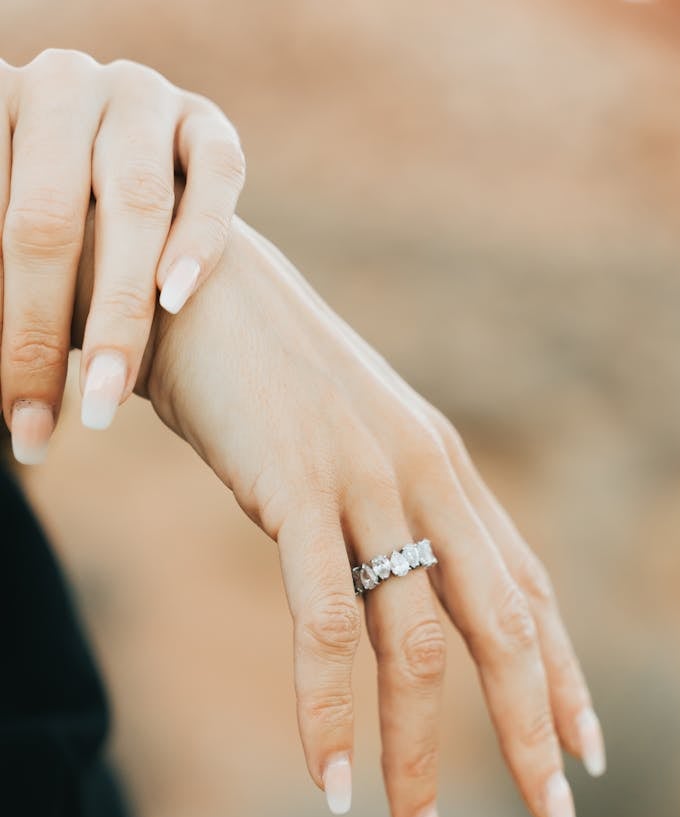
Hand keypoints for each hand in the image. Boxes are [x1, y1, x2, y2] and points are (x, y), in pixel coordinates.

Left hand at [0, 50, 244, 462]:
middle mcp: (61, 85)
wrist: (142, 232)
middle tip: (32, 424)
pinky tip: (175, 301)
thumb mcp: (13, 268)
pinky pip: (215, 177)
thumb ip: (4, 285)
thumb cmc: (57, 269)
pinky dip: (198, 240)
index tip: (1, 402)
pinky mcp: (209, 125)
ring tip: (104, 402)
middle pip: (46, 219)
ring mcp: (141, 95)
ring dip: (120, 315)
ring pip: (134, 204)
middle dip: (38, 335)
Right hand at [77, 217, 605, 816]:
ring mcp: (367, 482)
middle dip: (533, 731)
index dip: (564, 676)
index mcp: (446, 474)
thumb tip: (399, 581)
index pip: (527, 591)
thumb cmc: (266, 380)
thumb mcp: (349, 451)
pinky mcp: (298, 487)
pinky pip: (322, 621)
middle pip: (502, 627)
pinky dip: (328, 711)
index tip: (586, 751)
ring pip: (416, 643)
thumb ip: (386, 512)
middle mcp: (427, 479)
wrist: (194, 285)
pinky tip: (332, 780)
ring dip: (420, 754)